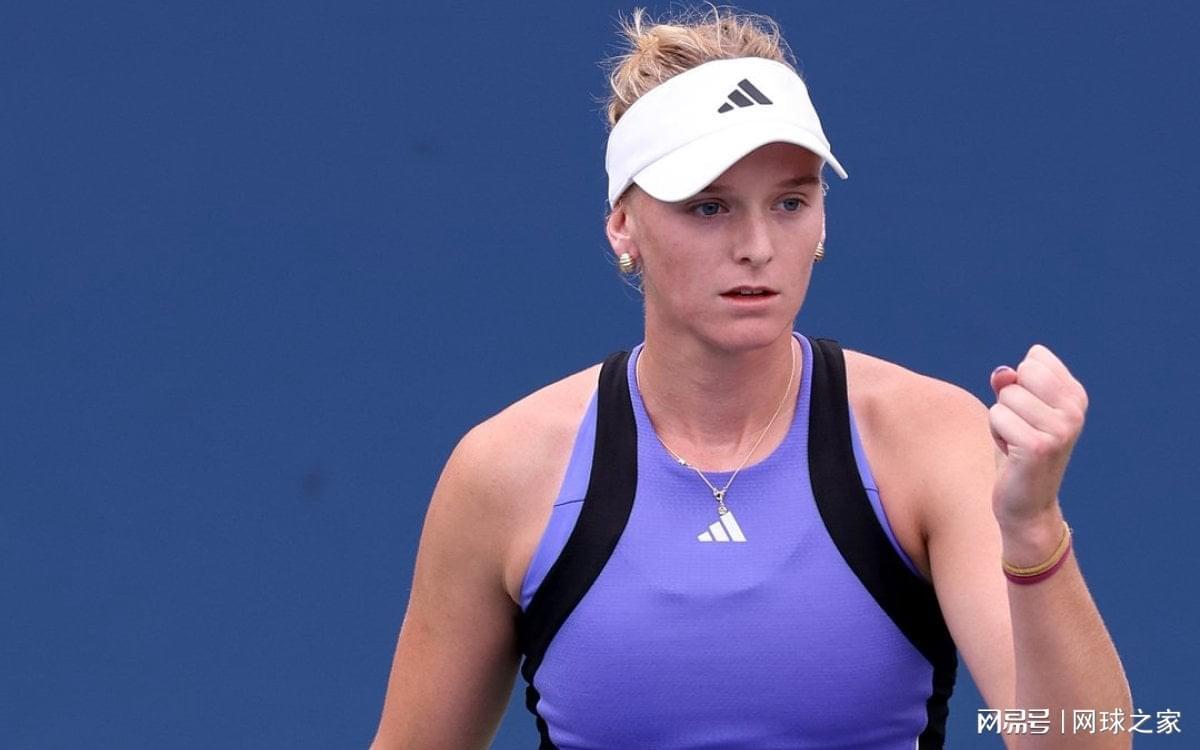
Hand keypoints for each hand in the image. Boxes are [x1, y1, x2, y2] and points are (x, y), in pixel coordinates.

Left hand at [988, 344, 1088, 528]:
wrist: (1027, 504)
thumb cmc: (1018, 451)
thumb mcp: (1014, 410)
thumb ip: (1008, 384)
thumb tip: (1002, 374)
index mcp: (1075, 396)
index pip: (1035, 357)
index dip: (1019, 382)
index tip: (1030, 412)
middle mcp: (1074, 411)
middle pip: (1021, 373)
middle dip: (1008, 399)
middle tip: (1019, 428)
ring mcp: (1060, 429)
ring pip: (1005, 396)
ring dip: (1000, 420)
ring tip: (1016, 443)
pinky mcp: (1039, 446)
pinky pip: (997, 416)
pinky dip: (996, 434)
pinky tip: (1012, 454)